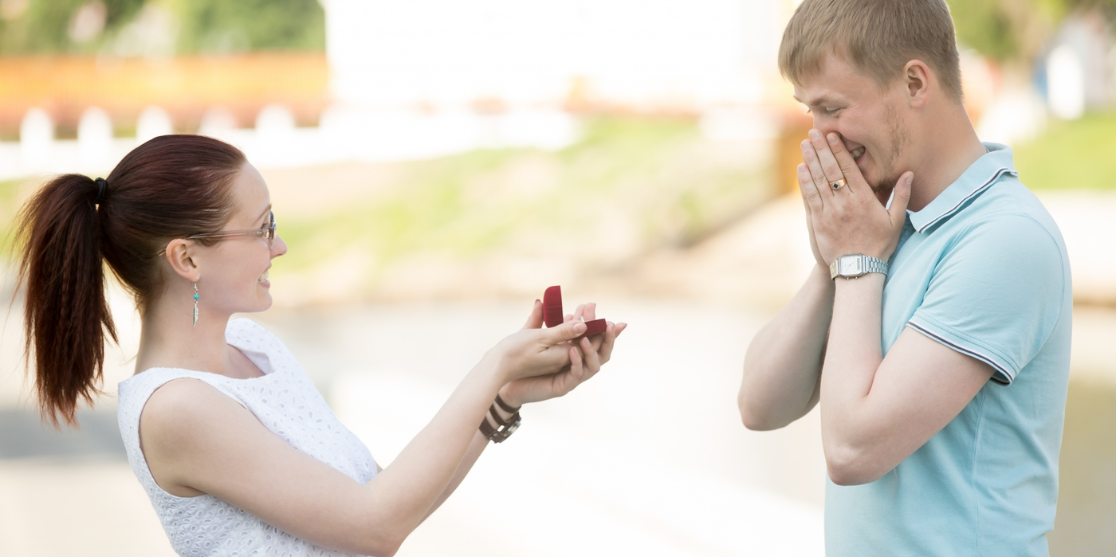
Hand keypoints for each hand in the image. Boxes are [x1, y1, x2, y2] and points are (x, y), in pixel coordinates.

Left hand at [498, 300, 626, 406]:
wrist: (509, 381)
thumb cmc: (520, 360)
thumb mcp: (530, 337)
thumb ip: (539, 320)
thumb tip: (543, 301)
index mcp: (573, 350)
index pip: (593, 337)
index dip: (600, 325)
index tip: (601, 309)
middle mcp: (577, 364)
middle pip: (600, 351)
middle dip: (606, 337)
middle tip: (608, 323)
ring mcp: (571, 376)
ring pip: (592, 365)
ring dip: (591, 349)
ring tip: (585, 336)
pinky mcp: (562, 386)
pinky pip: (575, 375)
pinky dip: (576, 363)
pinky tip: (572, 350)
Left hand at [797, 130, 911, 263]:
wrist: (858, 270)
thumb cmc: (879, 245)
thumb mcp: (896, 221)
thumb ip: (901, 195)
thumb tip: (909, 173)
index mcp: (864, 200)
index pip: (849, 169)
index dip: (839, 150)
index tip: (832, 135)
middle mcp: (845, 203)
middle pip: (831, 170)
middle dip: (821, 149)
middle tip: (813, 132)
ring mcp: (829, 212)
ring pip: (818, 181)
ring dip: (810, 161)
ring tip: (805, 145)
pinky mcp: (817, 223)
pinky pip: (810, 198)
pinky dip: (805, 182)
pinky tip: (801, 169)